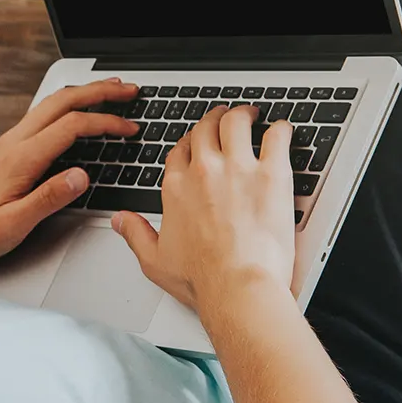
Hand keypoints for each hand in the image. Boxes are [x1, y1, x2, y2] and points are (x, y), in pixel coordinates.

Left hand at [0, 78, 139, 265]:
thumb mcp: (13, 224)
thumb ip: (48, 198)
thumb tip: (82, 177)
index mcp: (20, 158)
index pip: (71, 126)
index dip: (105, 123)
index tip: (130, 128)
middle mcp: (14, 143)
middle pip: (61, 101)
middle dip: (98, 91)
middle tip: (128, 89)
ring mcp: (9, 143)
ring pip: (50, 105)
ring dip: (82, 95)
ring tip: (109, 91)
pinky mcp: (7, 150)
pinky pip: (41, 117)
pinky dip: (66, 108)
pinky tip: (75, 113)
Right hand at [112, 105, 296, 309]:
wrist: (237, 287)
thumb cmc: (202, 278)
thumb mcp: (154, 260)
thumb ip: (135, 234)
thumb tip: (120, 221)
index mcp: (176, 187)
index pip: (180, 150)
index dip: (190, 143)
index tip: (198, 146)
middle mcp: (203, 171)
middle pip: (206, 128)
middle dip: (215, 119)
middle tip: (225, 118)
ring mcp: (237, 168)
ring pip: (237, 122)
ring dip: (244, 114)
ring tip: (252, 115)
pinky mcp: (271, 173)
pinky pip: (277, 136)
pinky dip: (280, 130)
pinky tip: (281, 131)